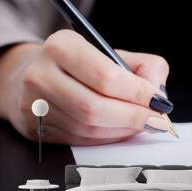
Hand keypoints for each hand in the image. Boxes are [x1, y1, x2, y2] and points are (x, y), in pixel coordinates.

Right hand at [0, 30, 170, 145]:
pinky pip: (77, 141)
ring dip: (121, 131)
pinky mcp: (33, 128)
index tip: (158, 103)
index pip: (106, 77)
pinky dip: (105, 139)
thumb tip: (158, 97)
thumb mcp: (110, 53)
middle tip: (155, 121)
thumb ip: (144, 68)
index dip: (137, 94)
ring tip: (138, 125)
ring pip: (87, 128)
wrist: (33, 75)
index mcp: (62, 47)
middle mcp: (41, 74)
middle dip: (132, 118)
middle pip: (94, 108)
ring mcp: (33, 105)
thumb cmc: (77, 65)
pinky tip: (117, 131)